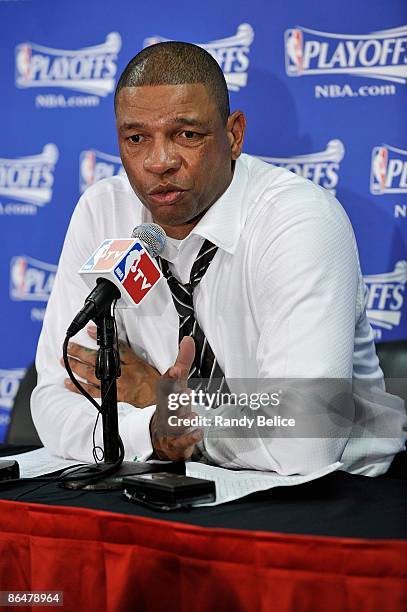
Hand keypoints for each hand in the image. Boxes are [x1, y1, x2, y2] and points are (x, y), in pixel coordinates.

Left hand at [63, 326, 159, 406]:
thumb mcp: (142, 362)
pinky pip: (91, 392)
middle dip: (81, 353)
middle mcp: (120, 373)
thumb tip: (112, 342)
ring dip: (76, 367)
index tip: (89, 331)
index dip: (99, 339)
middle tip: (69, 347)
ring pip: (91, 374)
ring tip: (64, 361)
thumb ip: (127, 352)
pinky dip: (79, 387)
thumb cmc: (150, 381)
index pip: (113, 347)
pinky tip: (69, 383)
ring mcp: (113, 385)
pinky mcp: (110, 396)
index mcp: (130, 363)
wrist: (154, 400)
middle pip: (97, 360)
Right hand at [150, 336, 202, 460]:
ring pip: (175, 422)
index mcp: (168, 394)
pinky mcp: (177, 442)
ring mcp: (172, 426)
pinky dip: (190, 438)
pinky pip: (182, 441)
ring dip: (183, 418)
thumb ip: (184, 362)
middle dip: (172, 391)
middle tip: (177, 379)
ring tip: (193, 415)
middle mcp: (168, 409)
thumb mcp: (178, 384)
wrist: (163, 439)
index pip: (166, 383)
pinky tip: (198, 432)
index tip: (176, 368)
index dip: (170, 376)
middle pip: (168, 400)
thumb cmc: (173, 407)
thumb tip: (188, 340)